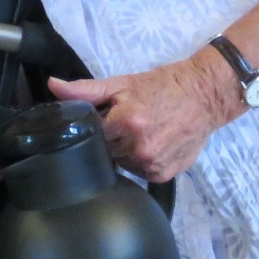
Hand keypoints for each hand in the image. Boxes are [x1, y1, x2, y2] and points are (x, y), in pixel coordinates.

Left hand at [49, 48, 244, 181]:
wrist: (205, 96)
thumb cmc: (162, 87)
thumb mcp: (122, 84)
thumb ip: (85, 90)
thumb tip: (52, 86)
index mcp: (126, 123)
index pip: (89, 136)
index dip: (91, 130)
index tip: (97, 123)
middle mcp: (140, 148)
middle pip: (105, 152)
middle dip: (109, 140)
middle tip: (122, 125)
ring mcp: (153, 164)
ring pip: (122, 164)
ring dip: (124, 152)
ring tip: (137, 134)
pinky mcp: (165, 174)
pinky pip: (140, 172)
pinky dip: (140, 161)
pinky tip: (150, 145)